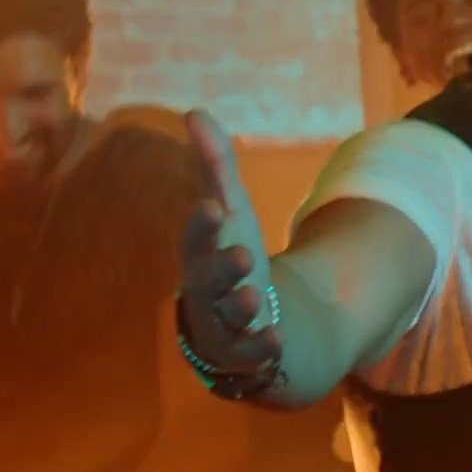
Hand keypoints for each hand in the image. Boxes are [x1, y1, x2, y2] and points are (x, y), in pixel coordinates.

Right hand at [177, 110, 280, 377]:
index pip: (196, 239)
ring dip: (239, 310)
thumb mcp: (233, 212)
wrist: (251, 322)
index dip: (202, 225)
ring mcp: (223, 328)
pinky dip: (261, 351)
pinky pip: (250, 359)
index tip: (213, 205)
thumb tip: (194, 112)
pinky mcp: (246, 357)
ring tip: (256, 297)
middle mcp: (205, 295)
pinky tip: (277, 342)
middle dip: (222, 268)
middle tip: (243, 254)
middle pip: (207, 282)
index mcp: (201, 257)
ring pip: (226, 322)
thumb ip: (215, 166)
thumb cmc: (233, 258)